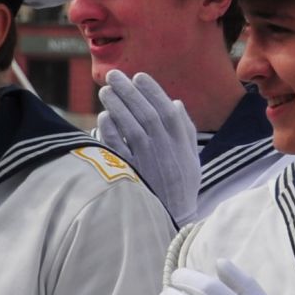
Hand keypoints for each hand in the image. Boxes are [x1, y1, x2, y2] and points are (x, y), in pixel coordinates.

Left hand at [99, 70, 200, 222]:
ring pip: (131, 127)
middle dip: (129, 92)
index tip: (139, 76)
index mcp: (182, 145)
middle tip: (114, 75)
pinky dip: (110, 131)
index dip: (153, 91)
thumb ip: (185, 130)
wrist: (172, 218)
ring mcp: (148, 162)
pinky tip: (103, 117)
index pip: (167, 111)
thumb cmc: (182, 186)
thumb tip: (175, 102)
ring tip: (105, 91)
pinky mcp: (131, 174)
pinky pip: (117, 148)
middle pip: (146, 114)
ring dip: (117, 106)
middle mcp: (166, 151)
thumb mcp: (191, 157)